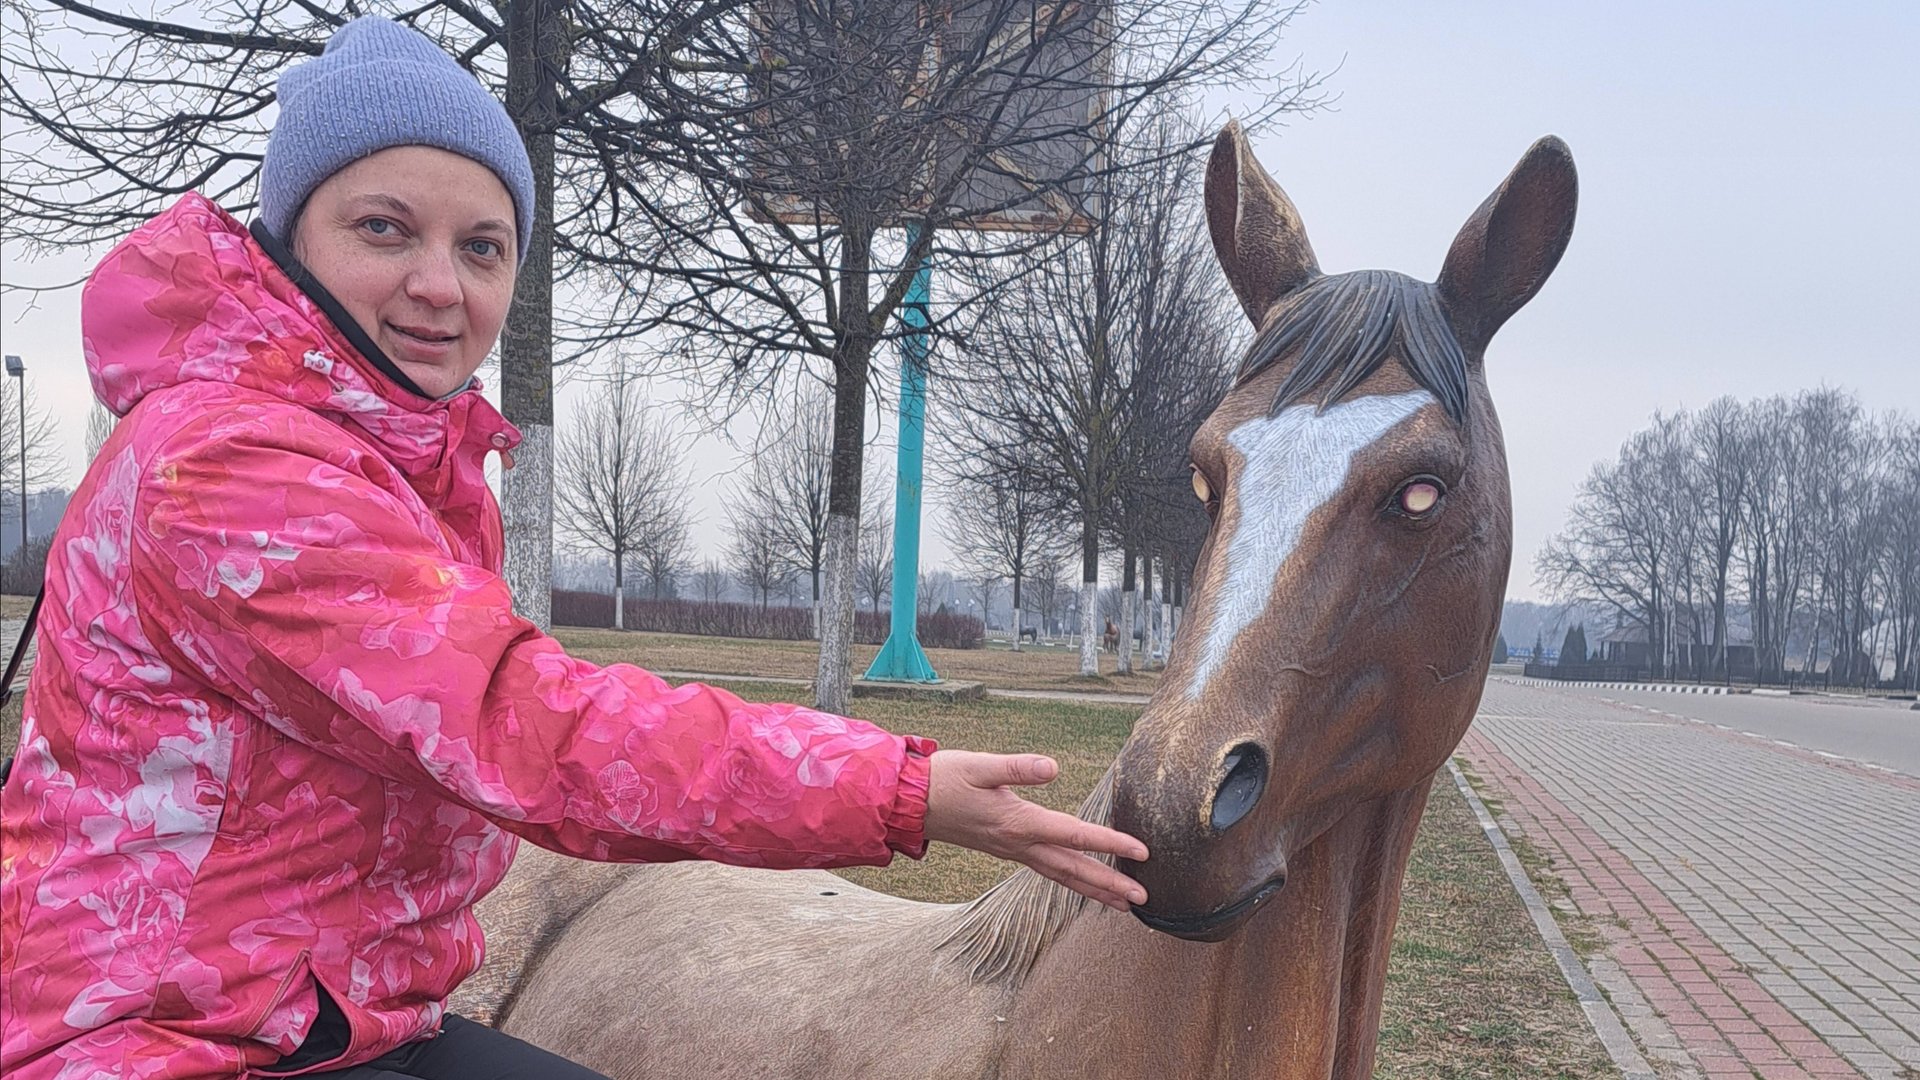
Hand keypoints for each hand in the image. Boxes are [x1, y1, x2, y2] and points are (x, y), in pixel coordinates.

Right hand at [921, 750, 1148, 911]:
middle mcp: (1018, 844)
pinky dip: (1070, 880)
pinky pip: (1046, 870)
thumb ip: (1017, 767)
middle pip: (1073, 869)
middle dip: (1110, 883)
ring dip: (1093, 890)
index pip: (1074, 835)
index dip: (1110, 842)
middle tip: (1143, 898)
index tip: (1142, 851)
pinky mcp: (1005, 850)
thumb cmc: (944, 780)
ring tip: (1123, 904)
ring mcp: (1011, 851)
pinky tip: (1081, 882)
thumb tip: (1053, 767)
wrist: (909, 803)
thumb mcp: (979, 765)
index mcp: (1019, 823)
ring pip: (1060, 876)